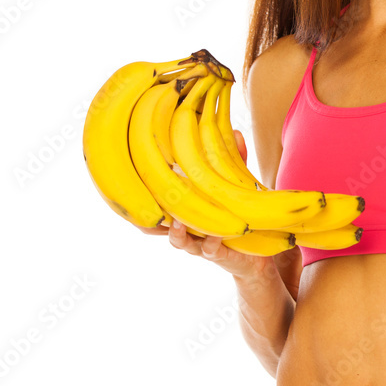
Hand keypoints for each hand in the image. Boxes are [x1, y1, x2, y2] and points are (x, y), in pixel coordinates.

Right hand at [136, 126, 276, 279]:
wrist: (255, 252)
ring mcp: (196, 242)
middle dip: (145, 214)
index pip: (152, 198)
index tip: (130, 175)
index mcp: (180, 206)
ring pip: (177, 240)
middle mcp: (182, 226)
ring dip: (175, 232)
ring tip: (176, 222)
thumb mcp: (232, 183)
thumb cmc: (235, 213)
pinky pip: (208, 251)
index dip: (137, 191)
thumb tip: (233, 132)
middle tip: (145, 201)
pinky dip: (210, 243)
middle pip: (152, 223)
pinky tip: (213, 236)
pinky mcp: (216, 254)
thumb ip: (233, 159)